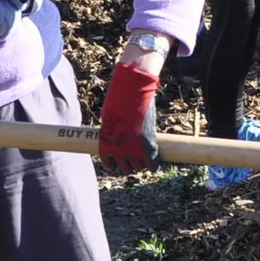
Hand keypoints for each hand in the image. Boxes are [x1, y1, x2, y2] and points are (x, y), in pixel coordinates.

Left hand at [96, 60, 160, 174]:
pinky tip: (154, 162)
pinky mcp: (147, 147)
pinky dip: (153, 164)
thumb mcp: (110, 117)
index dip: (115, 162)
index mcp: (105, 144)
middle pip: (125, 167)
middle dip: (129, 163)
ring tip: (145, 158)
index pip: (109, 163)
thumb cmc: (119, 100)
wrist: (131, 93)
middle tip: (135, 157)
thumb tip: (121, 134)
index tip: (120, 160)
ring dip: (141, 163)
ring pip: (138, 166)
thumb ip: (114, 129)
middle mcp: (117, 151)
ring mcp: (133, 151)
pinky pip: (151, 164)